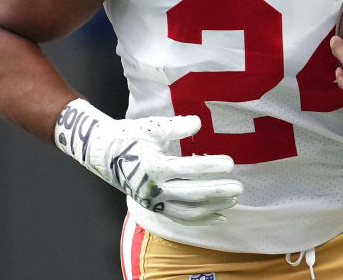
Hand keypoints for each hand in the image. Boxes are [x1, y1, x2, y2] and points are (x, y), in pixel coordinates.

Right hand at [55, 101, 242, 224]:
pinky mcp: (154, 207)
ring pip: (188, 211)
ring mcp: (153, 201)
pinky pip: (181, 218)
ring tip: (234, 199)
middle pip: (192, 194)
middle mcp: (153, 188)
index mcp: (153, 165)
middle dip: (217, 191)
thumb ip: (175, 126)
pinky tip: (220, 216)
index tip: (230, 163)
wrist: (102, 154)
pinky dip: (201, 219)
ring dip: (213, 207)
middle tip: (240, 187)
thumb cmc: (129, 136)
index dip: (210, 166)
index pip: (188, 168)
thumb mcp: (151, 127)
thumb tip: (198, 123)